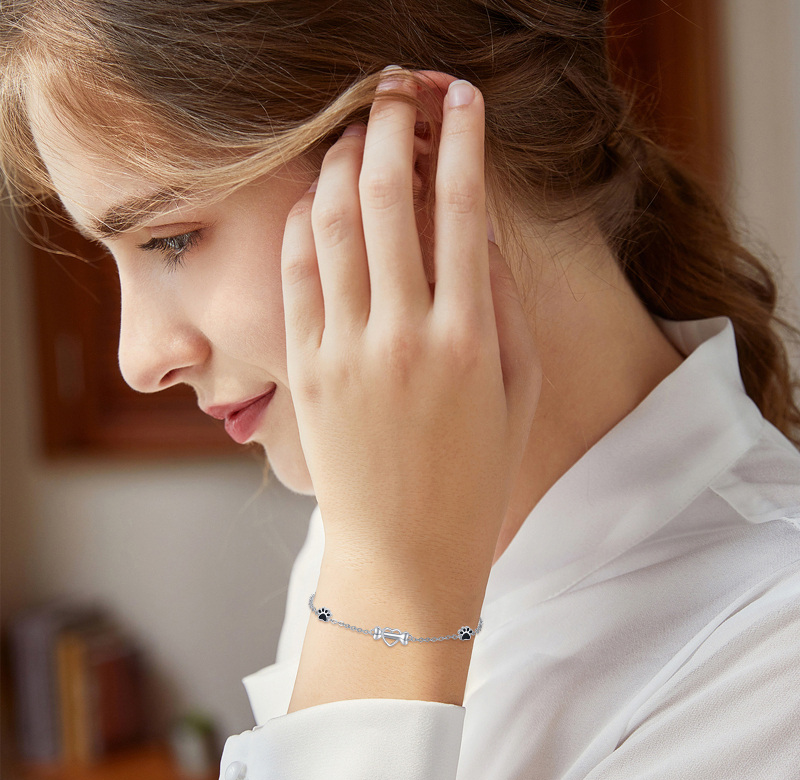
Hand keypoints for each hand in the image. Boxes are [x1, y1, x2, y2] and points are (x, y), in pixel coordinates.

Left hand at [281, 68, 540, 587]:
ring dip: (340, 161)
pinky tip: (317, 197)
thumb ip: (505, 303)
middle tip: (398, 90)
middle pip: (386, 198)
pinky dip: (304, 222)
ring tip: (354, 131)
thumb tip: (483, 229)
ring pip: (331, 224)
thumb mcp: (518, 392)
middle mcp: (402, 335)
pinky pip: (296, 274)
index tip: (464, 99)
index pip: (463, 210)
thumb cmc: (474, 476)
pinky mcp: (304, 370)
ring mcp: (344, 351)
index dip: (464, 141)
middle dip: (392, 125)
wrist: (404, 551)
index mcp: (468, 340)